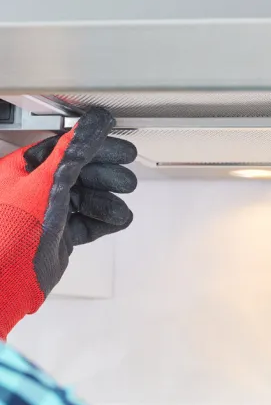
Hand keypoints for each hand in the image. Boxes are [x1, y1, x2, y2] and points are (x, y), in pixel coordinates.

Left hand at [0, 108, 136, 338]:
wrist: (6, 278)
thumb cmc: (10, 231)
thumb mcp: (47, 182)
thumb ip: (73, 152)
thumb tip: (93, 126)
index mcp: (22, 170)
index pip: (65, 150)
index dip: (95, 148)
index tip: (120, 150)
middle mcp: (33, 190)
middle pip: (79, 175)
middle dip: (105, 177)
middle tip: (125, 178)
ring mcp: (46, 214)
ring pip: (85, 200)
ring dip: (106, 202)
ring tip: (120, 205)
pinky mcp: (58, 236)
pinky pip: (86, 223)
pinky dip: (103, 221)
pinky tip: (116, 220)